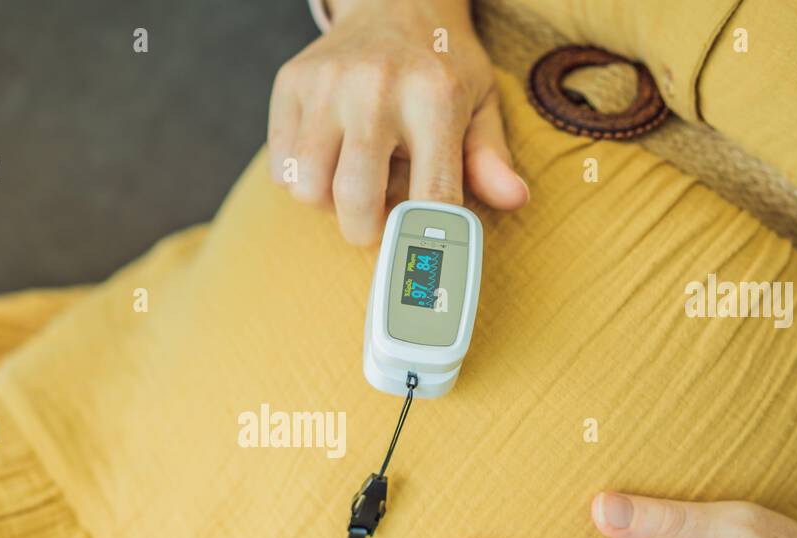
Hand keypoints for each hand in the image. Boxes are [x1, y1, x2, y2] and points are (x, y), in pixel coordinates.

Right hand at [268, 0, 528, 243]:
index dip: (422, 238)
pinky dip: (302, 180)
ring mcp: (327, 84)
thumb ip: (490, 157)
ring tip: (353, 183)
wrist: (393, 1)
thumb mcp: (479, 102)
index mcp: (434, 97)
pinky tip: (328, 159)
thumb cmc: (441, 67)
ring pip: (309, 190)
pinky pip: (281, 168)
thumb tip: (515, 199)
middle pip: (354, 200)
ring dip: (330, 205)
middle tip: (377, 224)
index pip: (428, 196)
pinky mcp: (291, 84)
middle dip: (365, 231)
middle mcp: (376, 87)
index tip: (419, 254)